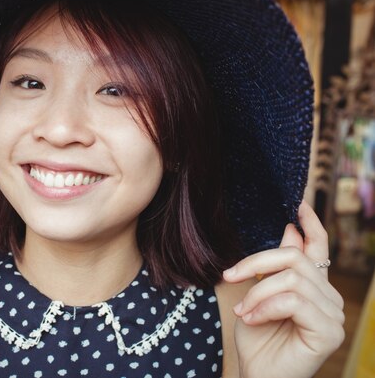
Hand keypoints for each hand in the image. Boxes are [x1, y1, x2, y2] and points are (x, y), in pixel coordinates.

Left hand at [222, 200, 344, 377]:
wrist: (255, 374)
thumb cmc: (256, 338)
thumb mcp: (258, 294)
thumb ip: (274, 266)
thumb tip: (290, 229)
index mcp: (313, 285)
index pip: (318, 248)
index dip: (310, 224)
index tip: (298, 203)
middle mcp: (329, 297)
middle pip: (295, 258)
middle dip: (256, 263)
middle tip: (229, 276)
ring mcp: (333, 315)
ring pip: (292, 279)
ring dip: (257, 292)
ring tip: (243, 310)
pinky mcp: (329, 332)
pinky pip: (294, 301)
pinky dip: (265, 307)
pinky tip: (251, 319)